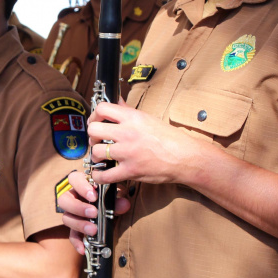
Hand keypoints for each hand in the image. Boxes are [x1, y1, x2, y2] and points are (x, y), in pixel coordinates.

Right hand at [57, 170, 130, 253]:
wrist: (109, 209)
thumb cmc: (108, 197)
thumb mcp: (114, 196)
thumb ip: (117, 200)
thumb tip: (124, 204)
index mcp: (81, 184)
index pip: (74, 179)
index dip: (81, 186)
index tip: (94, 196)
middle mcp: (72, 197)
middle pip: (64, 200)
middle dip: (78, 207)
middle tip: (93, 213)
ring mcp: (71, 213)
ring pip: (66, 218)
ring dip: (79, 224)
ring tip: (93, 230)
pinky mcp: (74, 227)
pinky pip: (72, 235)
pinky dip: (77, 242)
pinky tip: (83, 249)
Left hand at [86, 100, 203, 185]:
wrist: (185, 157)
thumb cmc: (169, 138)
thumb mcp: (148, 118)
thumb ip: (129, 111)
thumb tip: (117, 101)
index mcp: (132, 118)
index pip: (102, 109)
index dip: (94, 115)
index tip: (96, 121)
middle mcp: (127, 133)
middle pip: (93, 130)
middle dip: (92, 136)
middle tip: (97, 140)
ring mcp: (128, 152)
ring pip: (96, 152)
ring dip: (95, 155)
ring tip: (101, 157)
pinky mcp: (130, 170)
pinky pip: (105, 175)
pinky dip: (99, 176)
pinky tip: (101, 173)